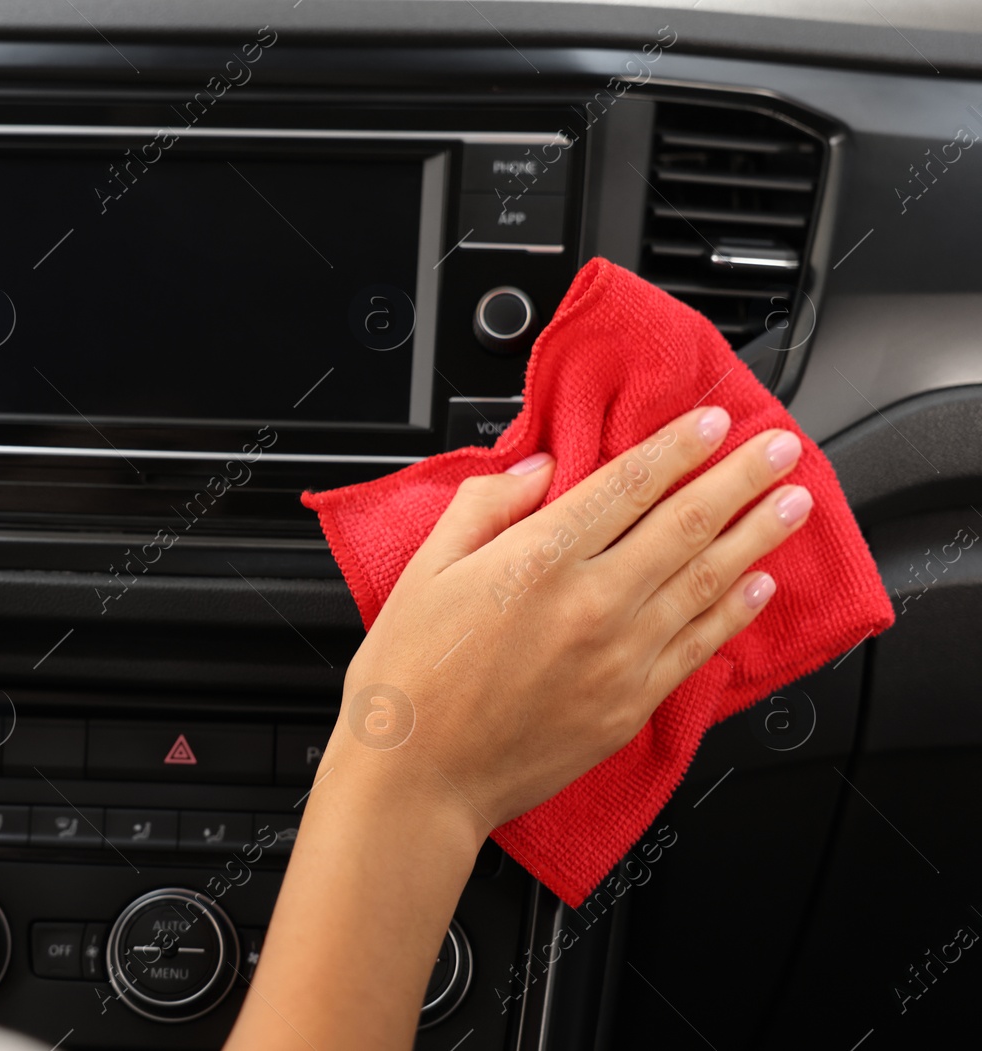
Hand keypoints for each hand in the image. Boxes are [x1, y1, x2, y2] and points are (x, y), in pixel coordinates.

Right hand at [227, 406, 813, 1050]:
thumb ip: (483, 508)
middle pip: (684, 523)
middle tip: (779, 447)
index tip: (712, 422)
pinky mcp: (630, 704)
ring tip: (793, 503)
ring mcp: (619, 657)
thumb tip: (538, 469)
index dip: (676, 447)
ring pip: (706, 580)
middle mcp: (590, 603)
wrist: (417, 779)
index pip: (627, 485)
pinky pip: (698, 646)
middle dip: (739, 478)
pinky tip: (759, 585)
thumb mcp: (423, 571)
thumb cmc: (408, 679)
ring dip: (756, 536)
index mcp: (536, 561)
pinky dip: (735, 611)